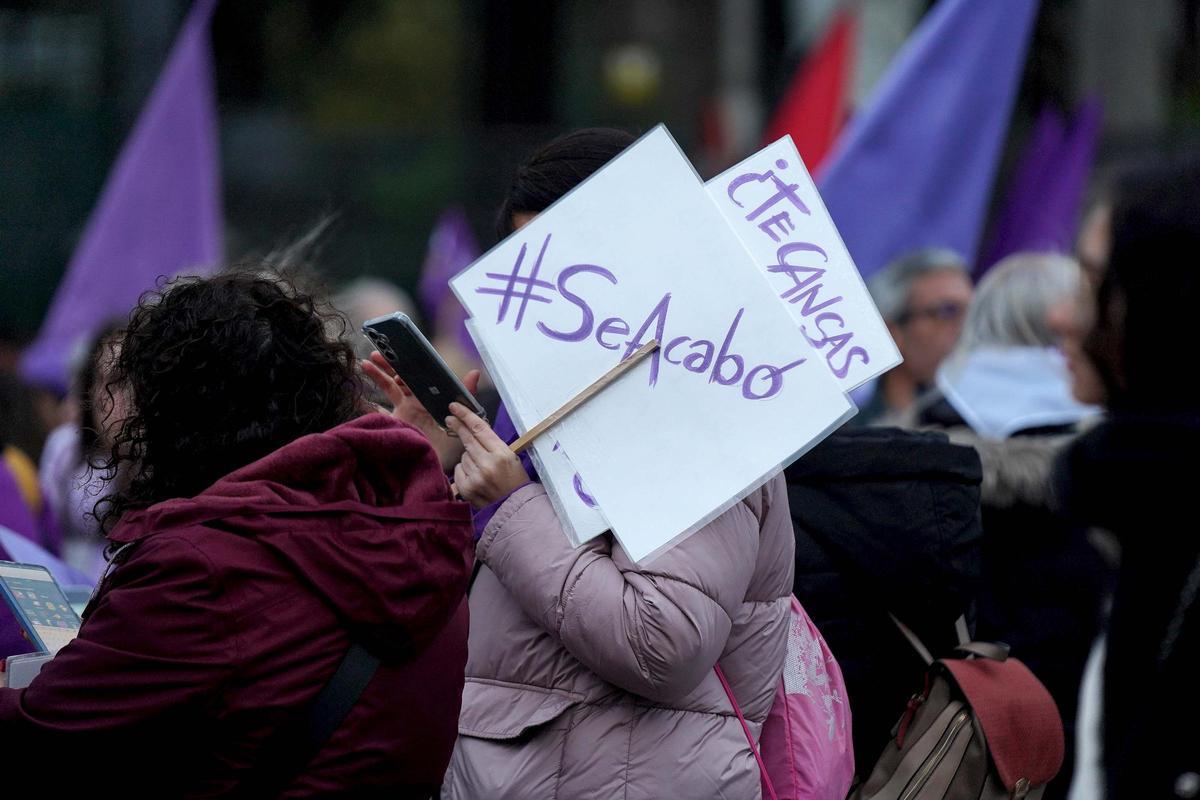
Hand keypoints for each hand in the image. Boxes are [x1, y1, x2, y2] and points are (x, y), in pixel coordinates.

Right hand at [361, 351, 479, 472]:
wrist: (436, 465)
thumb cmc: (451, 442)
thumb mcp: (460, 415)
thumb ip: (465, 394)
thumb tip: (475, 372)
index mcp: (431, 397)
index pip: (419, 375)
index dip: (409, 365)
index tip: (401, 355)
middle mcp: (416, 402)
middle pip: (400, 378)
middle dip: (389, 364)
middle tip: (377, 352)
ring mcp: (403, 411)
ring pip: (388, 388)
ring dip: (378, 375)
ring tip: (366, 363)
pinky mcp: (394, 423)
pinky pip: (379, 411)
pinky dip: (369, 404)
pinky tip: (361, 395)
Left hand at [447, 402, 528, 508]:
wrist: (514, 506)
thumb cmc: (514, 480)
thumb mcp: (511, 457)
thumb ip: (492, 444)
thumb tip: (472, 428)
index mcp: (502, 454)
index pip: (480, 429)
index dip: (465, 415)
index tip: (455, 406)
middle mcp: (488, 464)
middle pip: (467, 439)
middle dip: (458, 427)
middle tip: (450, 418)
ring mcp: (476, 477)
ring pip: (463, 455)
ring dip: (469, 457)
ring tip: (482, 467)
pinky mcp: (467, 488)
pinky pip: (459, 470)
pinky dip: (464, 470)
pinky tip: (475, 477)